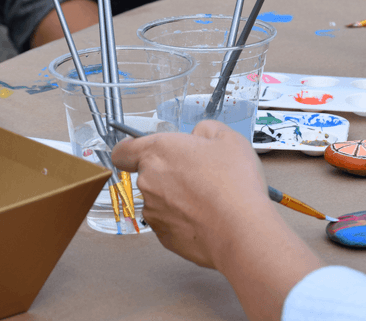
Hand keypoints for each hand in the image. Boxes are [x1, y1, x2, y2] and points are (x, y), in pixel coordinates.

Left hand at [111, 120, 322, 320]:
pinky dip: (185, 219)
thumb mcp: (228, 138)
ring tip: (210, 198)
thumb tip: (200, 135)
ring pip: (161, 200)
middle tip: (201, 174)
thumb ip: (206, 130)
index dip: (132, 150)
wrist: (242, 229)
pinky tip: (209, 216)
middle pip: (149, 175)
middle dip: (171, 173)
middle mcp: (149, 182)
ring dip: (179, 198)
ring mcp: (154, 212)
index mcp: (158, 152)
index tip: (145, 152)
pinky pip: (171, 222)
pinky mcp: (164, 237)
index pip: (123, 151)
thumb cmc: (234, 184)